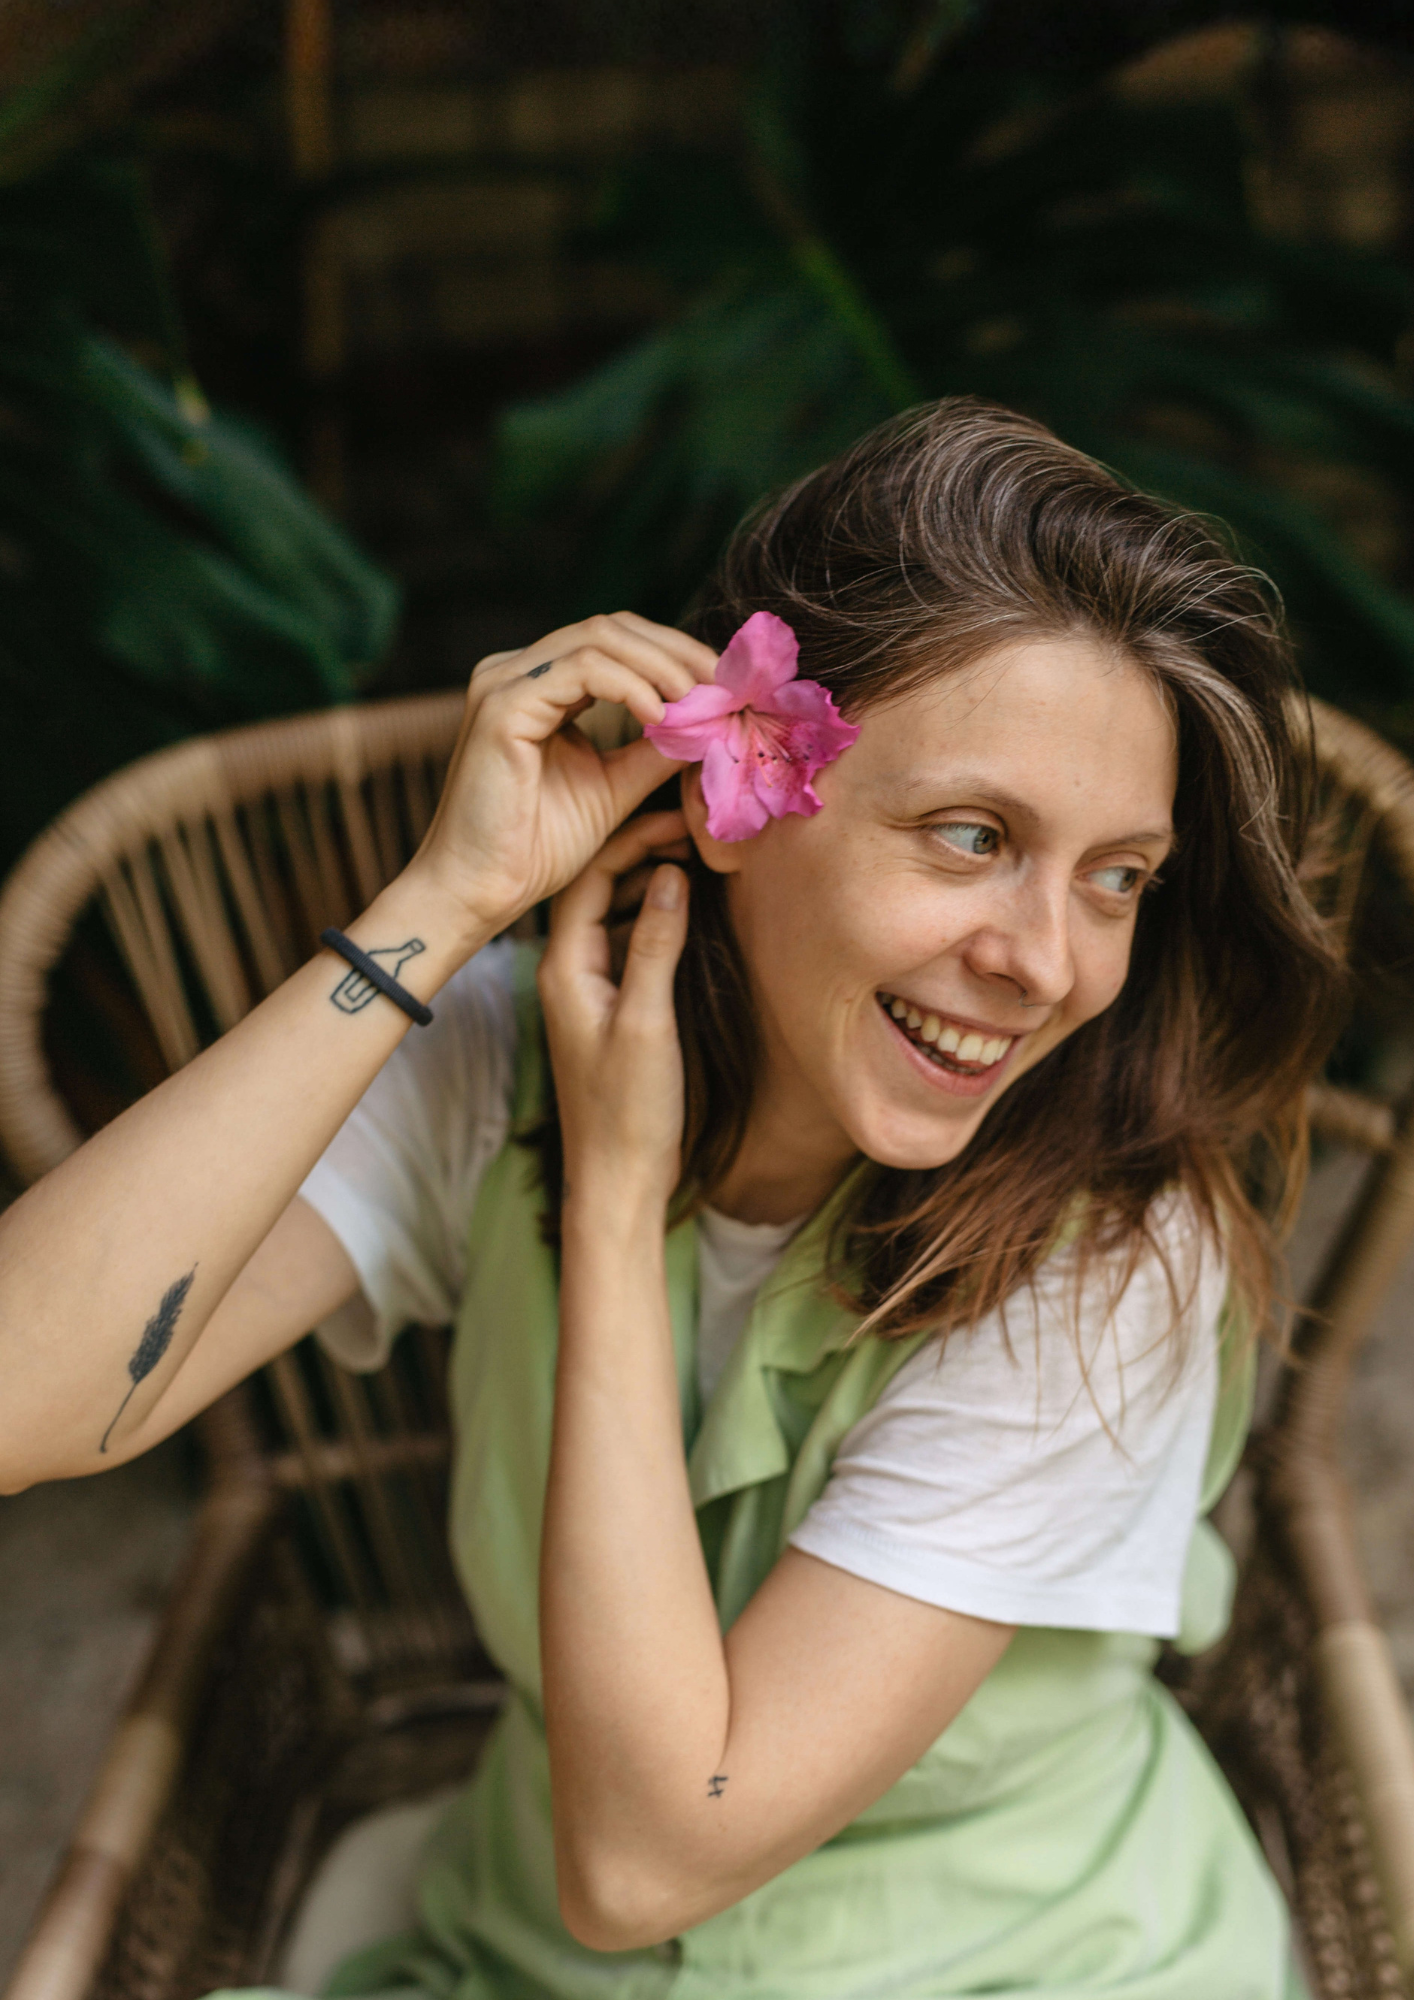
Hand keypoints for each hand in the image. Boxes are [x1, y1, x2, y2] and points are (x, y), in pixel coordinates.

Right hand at [409, 614, 714, 940]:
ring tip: (700, 697)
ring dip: (661, 663)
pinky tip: (661, 714)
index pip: (615, 642)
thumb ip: (653, 751)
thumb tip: (709, 722)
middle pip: (612, 628)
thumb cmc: (536, 849)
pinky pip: (581, 670)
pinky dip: (630, 685)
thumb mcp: (614, 788)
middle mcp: (515, 672)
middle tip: (724, 683)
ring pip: (599, 637)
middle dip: (676, 650)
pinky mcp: (501, 706)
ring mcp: (503, 683)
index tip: (724, 685)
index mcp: (538, 686)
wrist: (483, 892)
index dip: (674, 654)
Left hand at [538, 813, 691, 1214]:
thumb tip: (672, 875)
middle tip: (694, 826)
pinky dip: (658, 921)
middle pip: (599, 889)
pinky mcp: (612, 1011)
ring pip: (616, 916)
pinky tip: (692, 910)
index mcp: (564, 968)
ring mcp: (589, 991)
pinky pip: (630, 946)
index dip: (630, 840)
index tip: (678, 817)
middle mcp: (568, 972)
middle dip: (643, 853)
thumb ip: (655, 944)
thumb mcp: (647, 1021)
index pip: (589, 878)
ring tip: (700, 855)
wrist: (616, 1181)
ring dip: (653, 885)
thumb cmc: (627, 1110)